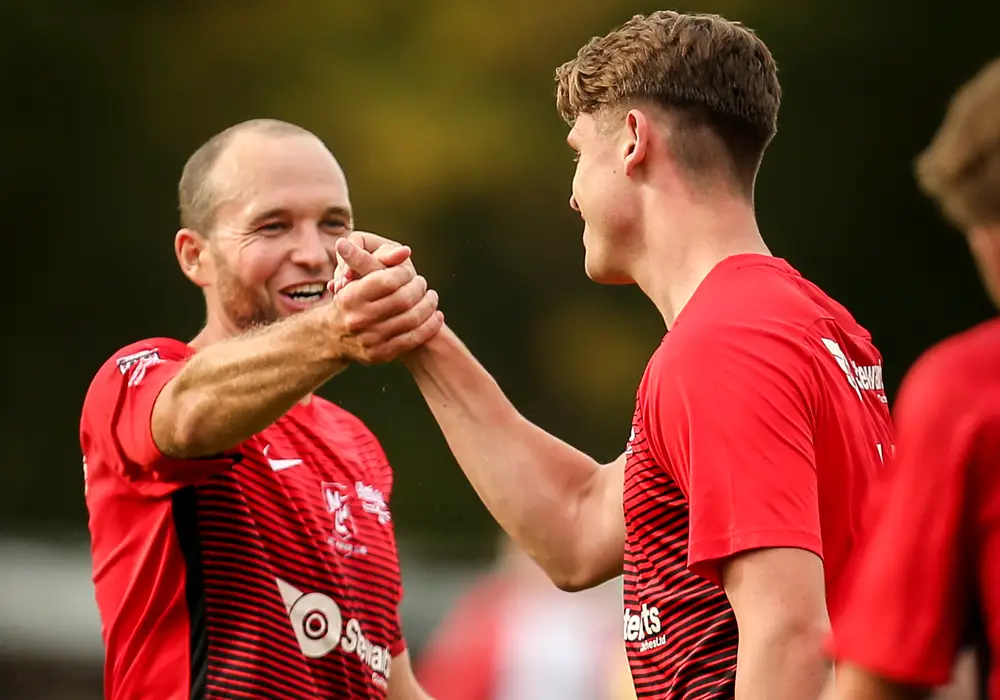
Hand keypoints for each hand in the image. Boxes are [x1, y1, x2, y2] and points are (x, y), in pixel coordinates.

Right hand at [326, 233, 442, 363]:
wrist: (332, 337)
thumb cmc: (349, 301)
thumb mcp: (351, 278)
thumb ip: (368, 259)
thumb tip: (397, 248)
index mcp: (351, 296)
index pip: (388, 280)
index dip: (404, 273)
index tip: (408, 271)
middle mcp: (359, 319)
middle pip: (403, 300)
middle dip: (419, 288)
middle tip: (422, 283)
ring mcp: (370, 339)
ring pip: (412, 319)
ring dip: (428, 305)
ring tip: (431, 297)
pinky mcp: (381, 354)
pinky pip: (414, 338)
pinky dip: (430, 325)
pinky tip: (435, 316)